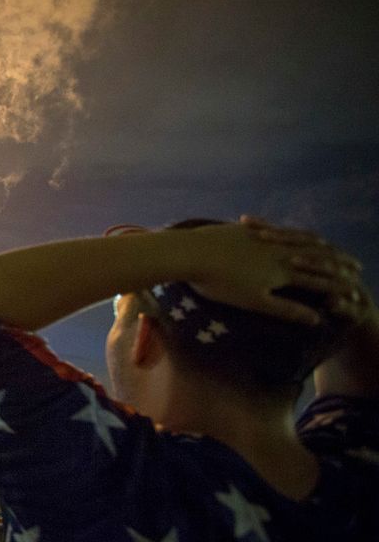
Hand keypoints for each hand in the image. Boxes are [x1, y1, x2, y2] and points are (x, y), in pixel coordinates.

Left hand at [181, 218, 361, 324]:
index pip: (320, 277)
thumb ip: (287, 309)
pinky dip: (285, 232)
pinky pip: (272, 228)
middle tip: (356, 264)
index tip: (357, 287)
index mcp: (284, 269)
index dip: (340, 282)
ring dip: (315, 243)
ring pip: (297, 238)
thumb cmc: (221, 283)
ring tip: (326, 245)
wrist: (191, 252)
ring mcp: (262, 236)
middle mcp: (278, 249)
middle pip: (316, 253)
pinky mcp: (243, 228)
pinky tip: (283, 232)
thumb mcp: (256, 302)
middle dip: (337, 260)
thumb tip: (317, 320)